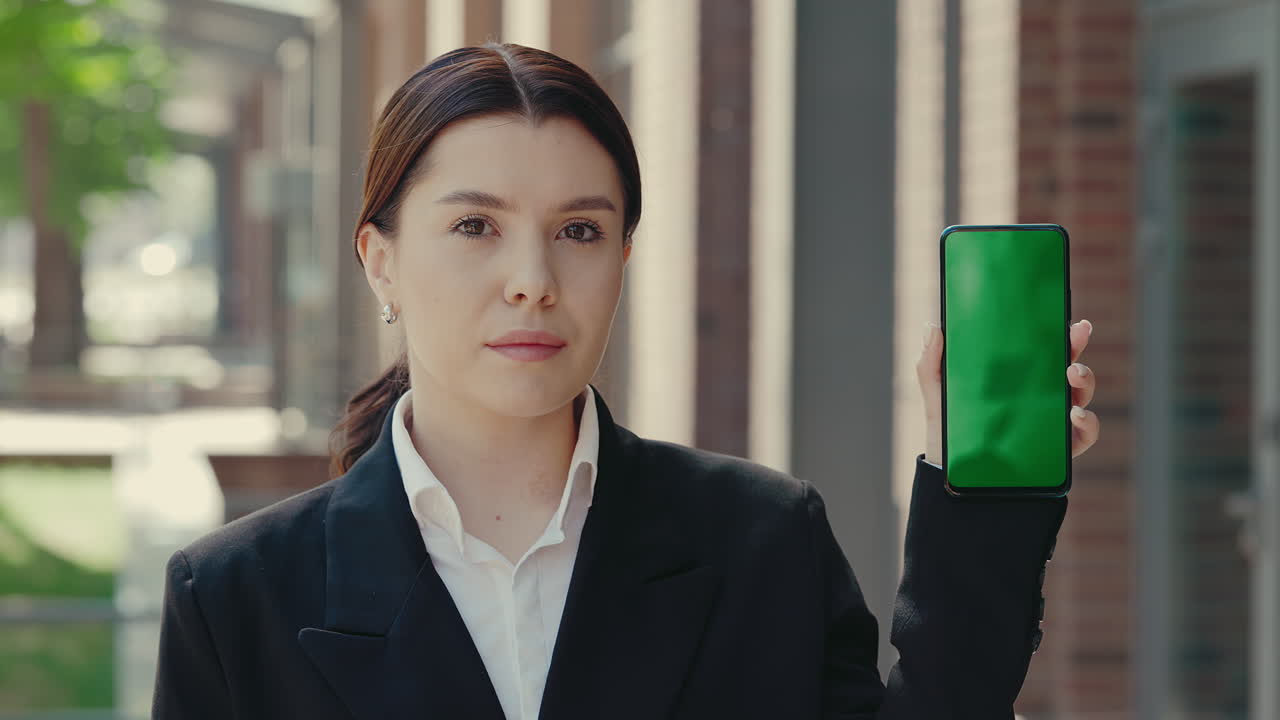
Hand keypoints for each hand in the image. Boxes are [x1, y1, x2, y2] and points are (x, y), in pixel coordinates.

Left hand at [918, 318, 1099, 464]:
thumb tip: (933, 327)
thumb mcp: (937, 393)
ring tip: (1072, 374)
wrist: (950, 471)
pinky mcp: (1059, 448)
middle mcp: (1039, 395)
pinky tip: (1075, 414)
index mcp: (1016, 377)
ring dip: (1084, 380)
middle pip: (1067, 364)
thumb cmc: (949, 427)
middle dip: (1077, 346)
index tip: (1067, 317)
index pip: (1042, 349)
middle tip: (1075, 334)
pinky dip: (1088, 422)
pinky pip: (1085, 433)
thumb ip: (931, 362)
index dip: (1059, 332)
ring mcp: (1052, 421)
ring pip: (1080, 394)